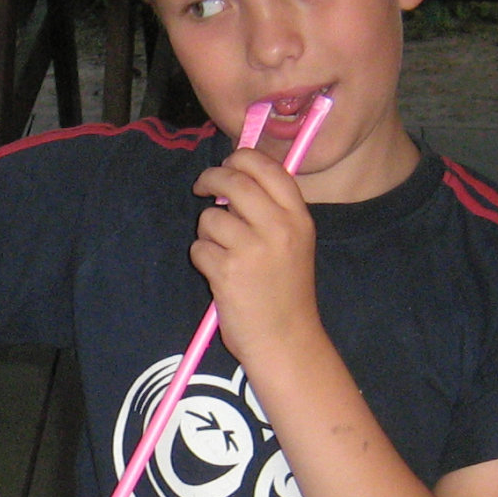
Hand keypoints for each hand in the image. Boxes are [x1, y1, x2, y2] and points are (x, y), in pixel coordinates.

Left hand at [190, 145, 319, 365]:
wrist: (286, 339)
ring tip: (223, 253)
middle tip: (203, 186)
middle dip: (211, 179)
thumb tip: (234, 176)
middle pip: (233, 182)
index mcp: (299, 218)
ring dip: (207, 232)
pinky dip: (202, 259)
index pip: (268, 168)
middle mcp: (279, 228)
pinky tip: (219, 275)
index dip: (242, 157)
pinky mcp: (227, 272)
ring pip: (209, 218)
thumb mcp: (295, 243)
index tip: (228, 162)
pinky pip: (198, 248)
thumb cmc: (285, 291)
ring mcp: (252, 250)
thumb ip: (272, 211)